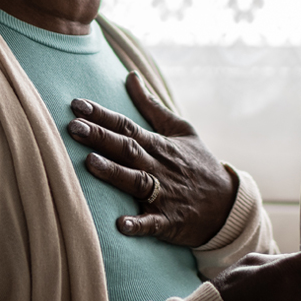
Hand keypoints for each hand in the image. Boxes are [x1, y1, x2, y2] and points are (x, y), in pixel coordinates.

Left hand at [67, 72, 238, 247]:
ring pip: (136, 181)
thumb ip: (151, 106)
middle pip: (127, 149)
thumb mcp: (180, 130)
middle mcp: (159, 167)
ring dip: (114, 173)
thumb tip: (131, 76)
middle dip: (100, 138)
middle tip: (74, 127)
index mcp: (159, 145)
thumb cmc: (199, 164)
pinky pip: (152, 223)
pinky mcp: (169, 221)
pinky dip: (138, 224)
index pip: (127, 126)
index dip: (102, 116)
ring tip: (90, 163)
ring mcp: (165, 194)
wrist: (227, 203)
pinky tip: (121, 224)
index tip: (77, 105)